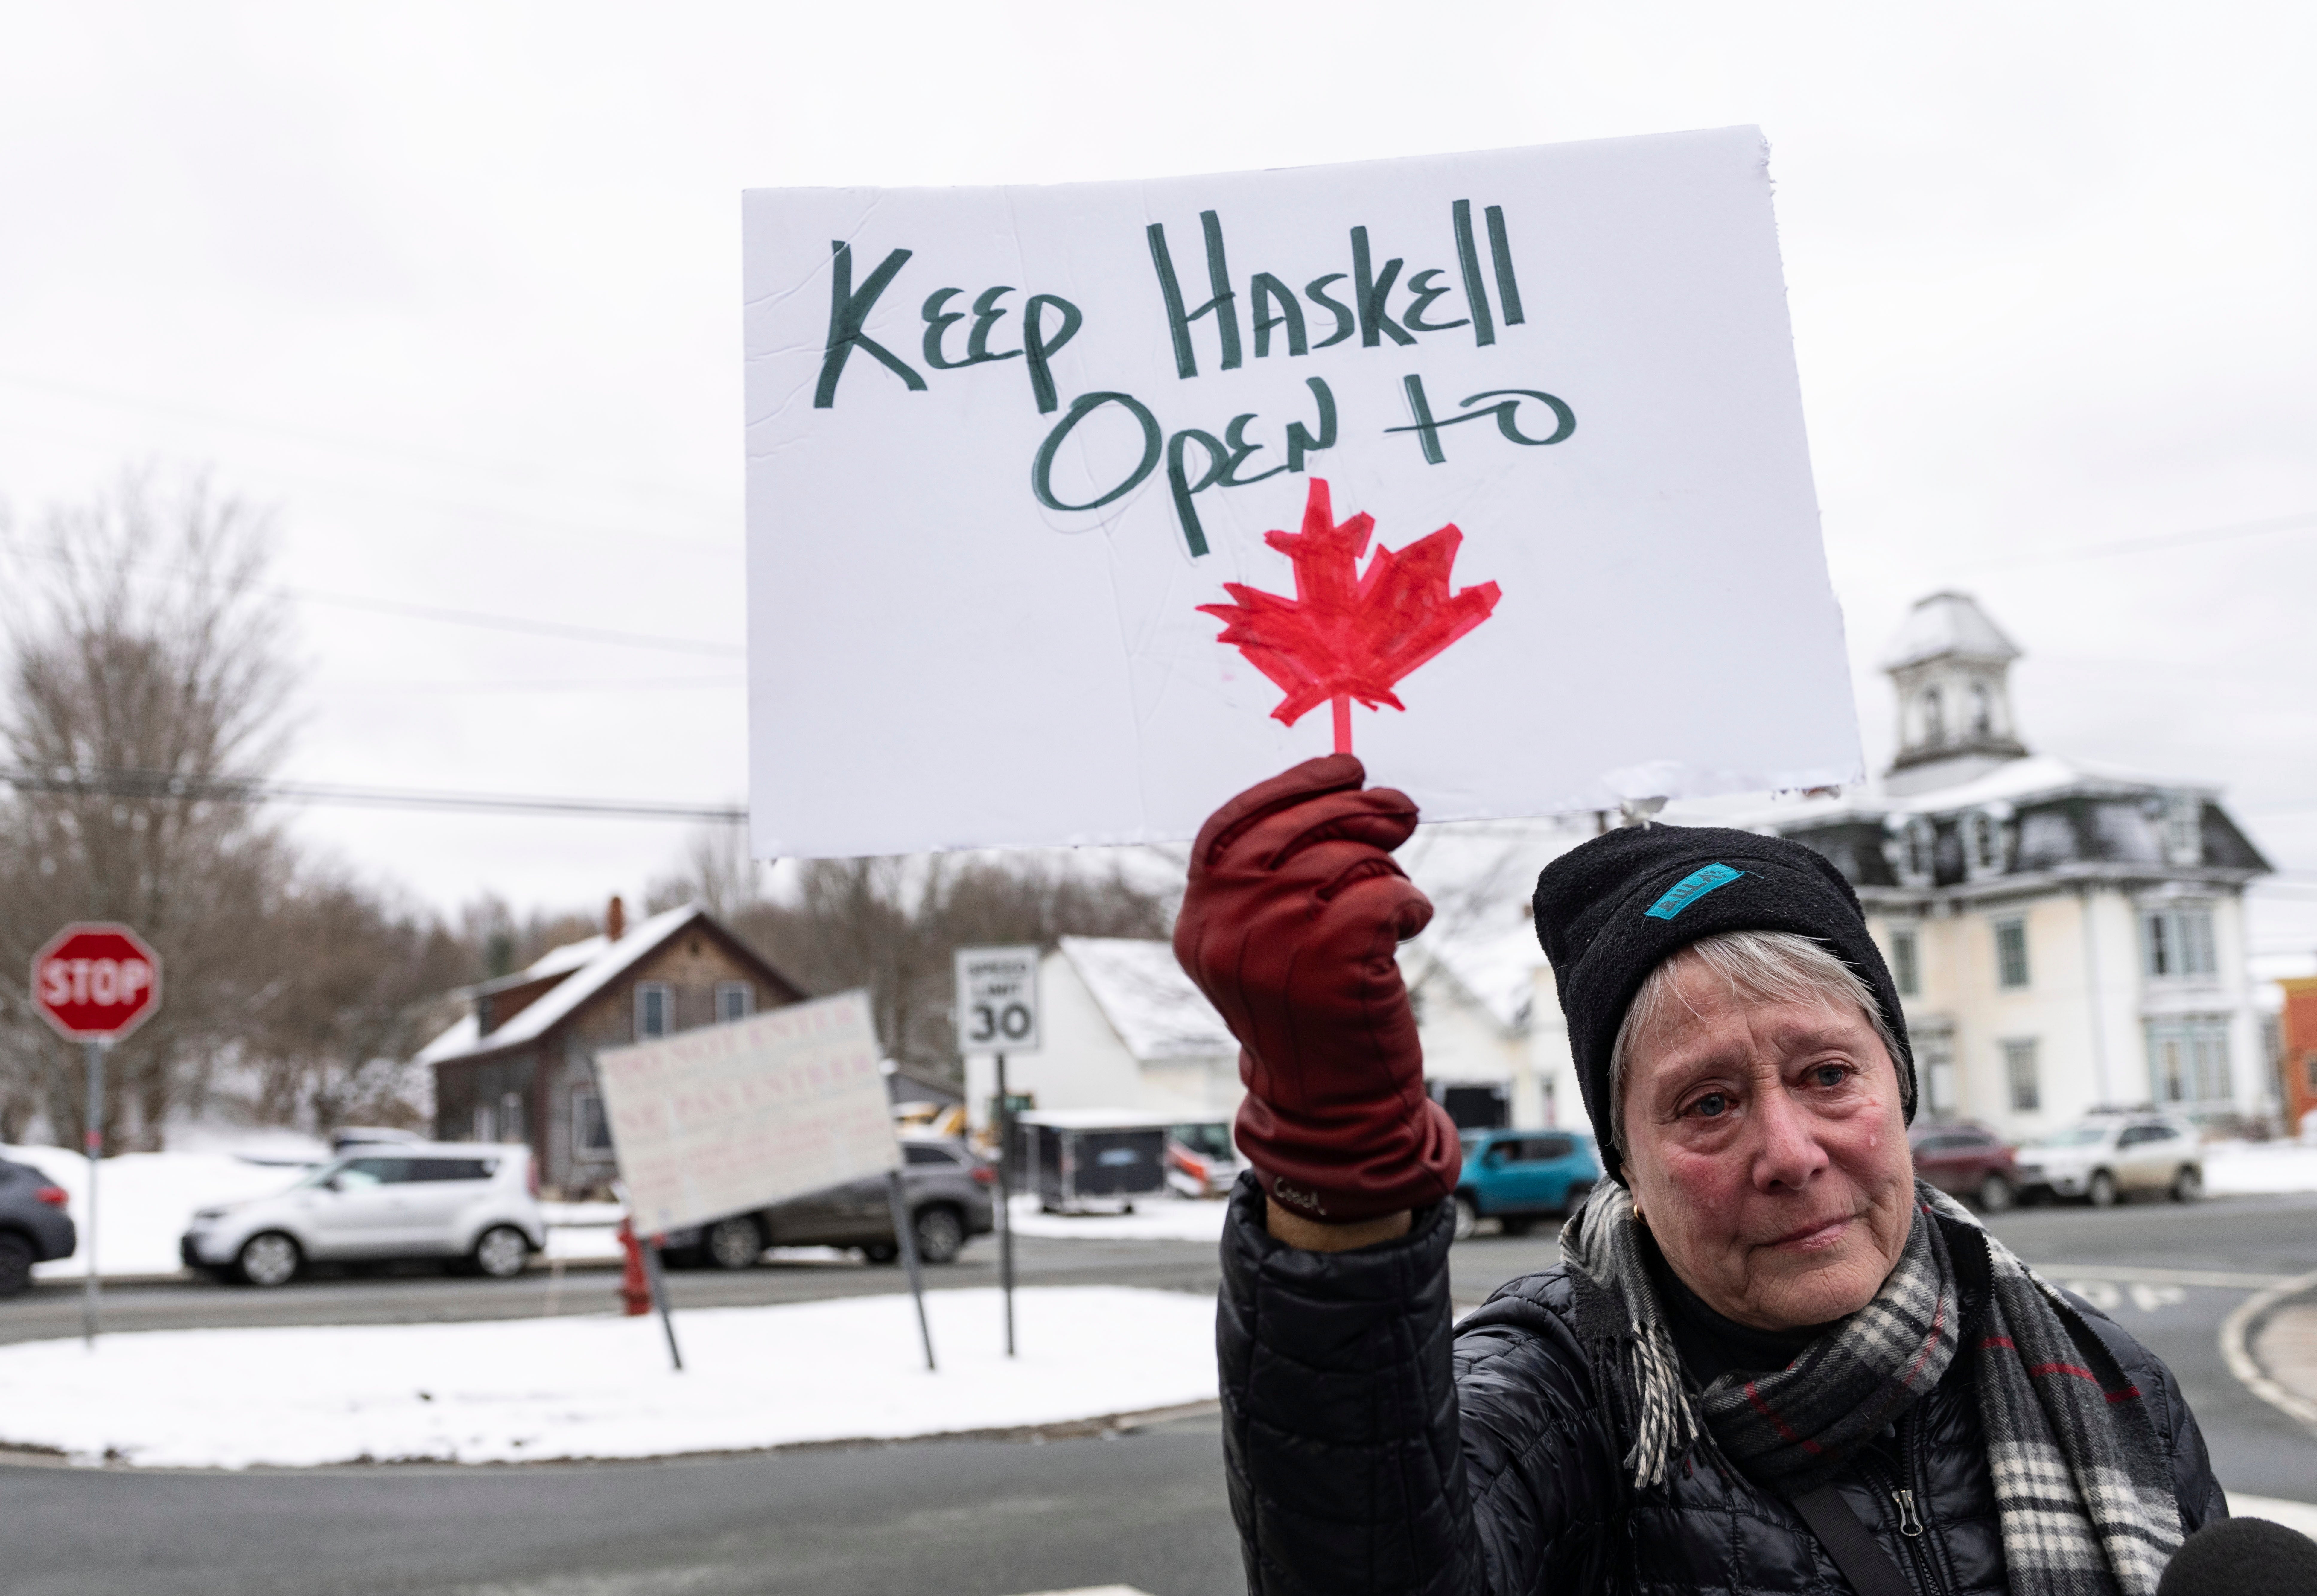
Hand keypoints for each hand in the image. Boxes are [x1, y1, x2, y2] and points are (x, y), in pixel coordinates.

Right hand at [1174, 755, 1461, 1223]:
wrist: (1330, 1107)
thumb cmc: (1309, 1016)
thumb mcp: (1265, 947)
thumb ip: (1272, 881)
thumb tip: (1334, 796)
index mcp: (1199, 923)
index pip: (1230, 826)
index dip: (1292, 786)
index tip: (1345, 767)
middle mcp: (1224, 933)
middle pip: (1294, 831)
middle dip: (1358, 809)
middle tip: (1401, 809)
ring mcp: (1274, 949)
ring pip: (1345, 860)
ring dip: (1387, 869)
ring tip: (1396, 900)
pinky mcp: (1332, 967)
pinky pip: (1384, 894)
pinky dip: (1409, 901)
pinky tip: (1411, 921)